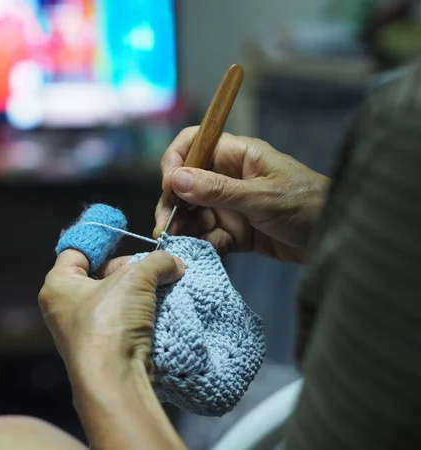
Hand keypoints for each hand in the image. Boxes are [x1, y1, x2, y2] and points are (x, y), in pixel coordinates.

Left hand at [38, 250, 183, 380]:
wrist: (114, 379)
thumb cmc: (110, 323)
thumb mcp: (135, 279)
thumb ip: (156, 262)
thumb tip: (174, 262)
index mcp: (58, 285)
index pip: (76, 250)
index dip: (100, 239)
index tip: (123, 232)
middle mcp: (65, 307)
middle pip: (99, 273)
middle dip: (130, 268)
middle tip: (153, 267)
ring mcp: (82, 329)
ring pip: (113, 297)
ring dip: (139, 291)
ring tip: (162, 285)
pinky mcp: (101, 346)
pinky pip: (121, 319)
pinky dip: (140, 312)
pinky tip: (159, 308)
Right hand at [154, 127, 329, 262]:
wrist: (336, 240)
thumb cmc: (307, 205)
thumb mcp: (261, 197)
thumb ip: (217, 190)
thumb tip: (176, 180)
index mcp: (237, 155)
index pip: (195, 143)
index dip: (176, 160)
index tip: (168, 186)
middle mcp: (229, 177)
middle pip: (187, 184)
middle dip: (174, 204)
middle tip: (165, 227)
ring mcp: (232, 205)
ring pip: (195, 213)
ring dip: (184, 227)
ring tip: (177, 243)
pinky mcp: (237, 232)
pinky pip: (210, 236)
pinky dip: (201, 244)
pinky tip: (196, 254)